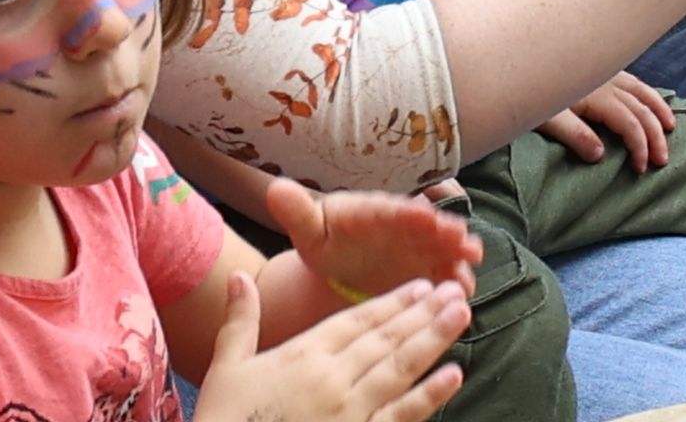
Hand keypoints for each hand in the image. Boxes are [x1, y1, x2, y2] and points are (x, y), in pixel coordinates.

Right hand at [194, 272, 469, 421]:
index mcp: (303, 355)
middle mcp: (332, 378)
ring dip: (434, 340)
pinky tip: (453, 375)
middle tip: (455, 291)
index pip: (357, 320)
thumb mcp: (225, 370)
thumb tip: (239, 277)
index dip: (392, 302)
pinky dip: (429, 395)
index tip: (421, 285)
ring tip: (461, 316)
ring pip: (400, 368)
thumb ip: (239, 322)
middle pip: (386, 338)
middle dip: (424, 313)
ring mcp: (350, 411)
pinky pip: (400, 415)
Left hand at [268, 179, 482, 301]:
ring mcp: (419, 247)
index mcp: (374, 212)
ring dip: (457, 254)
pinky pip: (443, 274)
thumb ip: (297, 211)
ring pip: (442, 248)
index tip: (422, 215)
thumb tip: (275, 189)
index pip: (392, 210)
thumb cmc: (325, 240)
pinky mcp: (426, 270)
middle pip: (426, 227)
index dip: (407, 213)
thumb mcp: (309, 228)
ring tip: (471, 260)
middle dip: (444, 231)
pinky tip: (463, 292)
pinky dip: (454, 281)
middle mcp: (404, 226)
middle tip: (460, 236)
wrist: (338, 264)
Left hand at [536, 72, 675, 171]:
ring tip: (670, 126)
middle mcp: (605, 81)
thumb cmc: (525, 90)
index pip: (630, 123)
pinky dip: (645, 91)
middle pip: (641, 108)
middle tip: (662, 160)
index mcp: (596, 96)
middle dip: (656, 135)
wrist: (515, 60)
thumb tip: (600, 154)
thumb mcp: (546, 118)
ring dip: (658, 108)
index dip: (640, 146)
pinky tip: (646, 97)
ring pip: (640, 89)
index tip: (641, 168)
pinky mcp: (596, 69)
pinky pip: (630, 79)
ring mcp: (602, 73)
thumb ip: (574, 135)